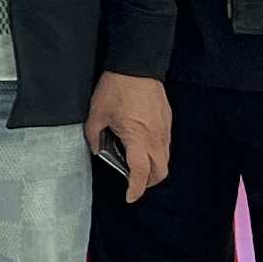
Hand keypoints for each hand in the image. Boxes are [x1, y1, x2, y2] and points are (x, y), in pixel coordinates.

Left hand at [86, 71, 172, 201]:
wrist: (137, 64)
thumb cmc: (115, 88)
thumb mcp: (96, 113)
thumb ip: (94, 136)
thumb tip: (98, 150)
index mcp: (137, 137)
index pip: (140, 172)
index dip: (135, 189)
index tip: (129, 197)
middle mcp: (155, 137)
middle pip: (160, 172)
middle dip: (147, 183)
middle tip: (133, 182)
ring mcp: (164, 129)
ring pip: (165, 159)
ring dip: (153, 168)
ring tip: (136, 164)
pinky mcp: (168, 120)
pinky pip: (166, 145)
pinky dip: (156, 154)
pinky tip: (142, 146)